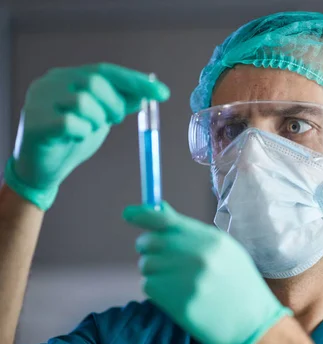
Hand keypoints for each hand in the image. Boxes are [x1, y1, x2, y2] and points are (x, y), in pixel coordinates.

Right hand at [4, 63, 169, 209]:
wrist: (42, 170)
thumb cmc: (71, 139)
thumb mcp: (101, 118)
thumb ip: (119, 104)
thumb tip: (144, 93)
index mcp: (67, 77)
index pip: (106, 71)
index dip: (136, 81)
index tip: (163, 94)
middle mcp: (51, 82)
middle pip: (95, 82)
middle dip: (114, 105)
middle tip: (113, 120)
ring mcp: (39, 100)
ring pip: (83, 102)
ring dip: (96, 121)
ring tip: (87, 130)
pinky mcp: (35, 122)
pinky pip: (71, 123)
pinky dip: (81, 133)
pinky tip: (73, 137)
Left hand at [123, 202, 291, 343]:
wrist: (252, 323)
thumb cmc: (238, 283)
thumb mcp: (224, 250)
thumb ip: (190, 231)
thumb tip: (157, 210)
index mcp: (211, 240)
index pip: (165, 220)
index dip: (142, 214)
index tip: (128, 214)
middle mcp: (197, 256)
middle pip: (149, 241)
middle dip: (149, 247)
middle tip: (161, 256)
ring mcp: (186, 280)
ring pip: (146, 265)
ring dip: (155, 270)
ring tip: (178, 280)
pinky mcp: (177, 302)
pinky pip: (148, 286)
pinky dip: (157, 289)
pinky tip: (177, 295)